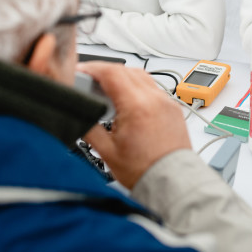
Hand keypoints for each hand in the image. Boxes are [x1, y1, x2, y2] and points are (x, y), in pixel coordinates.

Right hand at [78, 62, 190, 188]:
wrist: (173, 183)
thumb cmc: (145, 171)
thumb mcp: (107, 151)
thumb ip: (89, 127)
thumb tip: (78, 112)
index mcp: (137, 106)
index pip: (111, 73)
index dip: (92, 68)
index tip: (80, 71)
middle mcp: (155, 99)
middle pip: (126, 70)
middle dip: (105, 72)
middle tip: (90, 82)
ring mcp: (167, 102)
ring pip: (141, 76)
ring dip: (122, 78)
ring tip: (108, 92)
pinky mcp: (173, 108)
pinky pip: (153, 88)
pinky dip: (137, 87)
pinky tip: (128, 101)